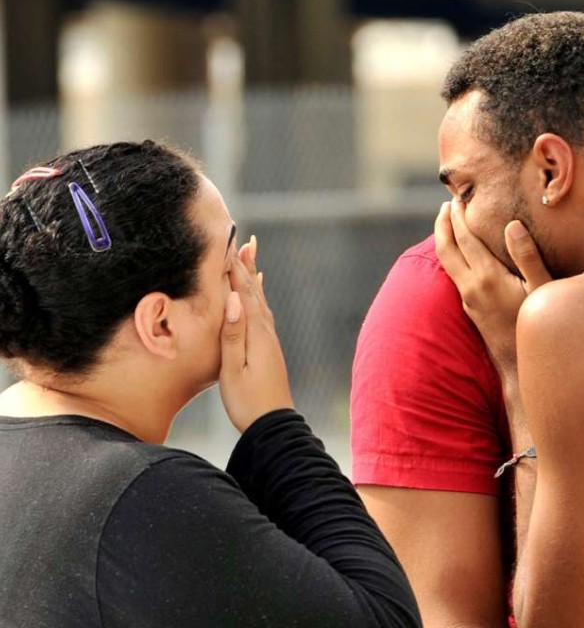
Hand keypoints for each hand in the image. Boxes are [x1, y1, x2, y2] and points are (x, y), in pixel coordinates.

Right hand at [218, 235, 293, 432]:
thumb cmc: (248, 402)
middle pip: (255, 291)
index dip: (235, 267)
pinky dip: (259, 297)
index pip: (243, 292)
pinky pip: (263, 313)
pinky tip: (257, 296)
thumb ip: (233, 335)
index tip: (227, 242)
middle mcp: (266, 332)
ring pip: (260, 300)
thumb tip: (234, 300)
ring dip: (253, 277)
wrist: (273, 427)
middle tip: (243, 239)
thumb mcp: (233, 370)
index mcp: (256, 334)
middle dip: (247, 265)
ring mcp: (270, 340)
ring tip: (251, 256)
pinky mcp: (269, 349)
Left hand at [434, 199, 550, 375]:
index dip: (460, 216)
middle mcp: (471, 288)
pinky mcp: (470, 309)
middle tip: (446, 204)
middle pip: (445, 249)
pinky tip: (462, 253)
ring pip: (446, 263)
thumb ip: (527, 256)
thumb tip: (512, 225)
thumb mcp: (541, 290)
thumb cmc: (537, 327)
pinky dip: (452, 256)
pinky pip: (453, 274)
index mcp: (487, 278)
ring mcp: (468, 300)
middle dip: (443, 224)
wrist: (520, 367)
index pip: (465, 239)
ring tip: (449, 222)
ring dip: (445, 239)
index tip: (459, 197)